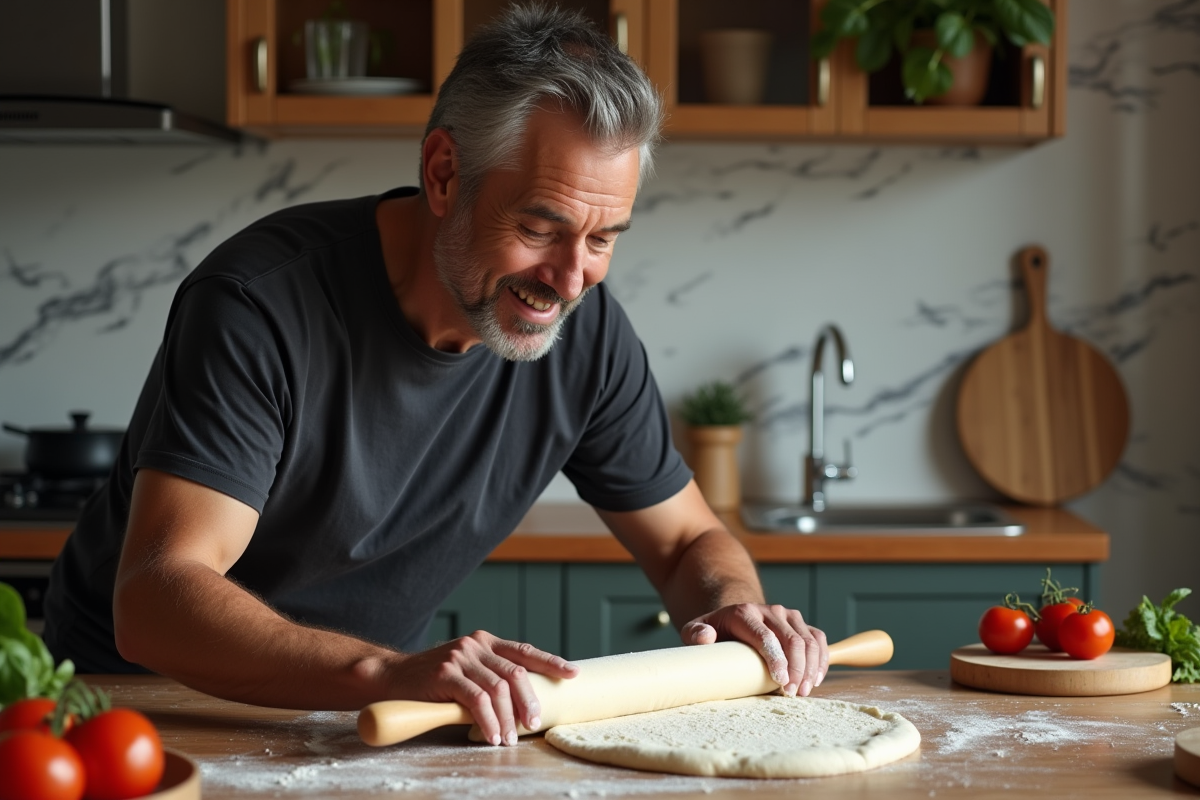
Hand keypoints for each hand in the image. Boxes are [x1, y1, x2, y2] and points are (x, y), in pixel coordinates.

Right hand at [387, 631, 577, 745]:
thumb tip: (523, 702)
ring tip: (510, 738)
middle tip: (535, 723)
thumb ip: (490, 676)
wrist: (393, 677)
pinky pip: (476, 699)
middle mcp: (476, 644)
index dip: (550, 662)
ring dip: (508, 718)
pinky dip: (488, 720)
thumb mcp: (466, 670)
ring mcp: (460, 657)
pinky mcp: (445, 673)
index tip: (572, 673)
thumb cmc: (433, 680)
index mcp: (485, 642)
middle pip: (515, 673)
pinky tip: (492, 735)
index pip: (524, 651)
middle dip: (529, 701)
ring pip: (497, 689)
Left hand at [680, 604, 827, 697]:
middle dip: (796, 669)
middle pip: (791, 640)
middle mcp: (769, 610)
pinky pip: (818, 639)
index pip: (765, 636)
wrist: (733, 617)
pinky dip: (821, 659)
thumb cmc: (715, 630)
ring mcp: (787, 615)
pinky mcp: (800, 622)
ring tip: (804, 691)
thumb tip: (706, 637)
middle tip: (792, 694)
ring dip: (811, 668)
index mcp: (744, 612)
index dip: (776, 658)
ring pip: (809, 640)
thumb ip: (696, 633)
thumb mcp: (697, 630)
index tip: (781, 681)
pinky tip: (816, 679)